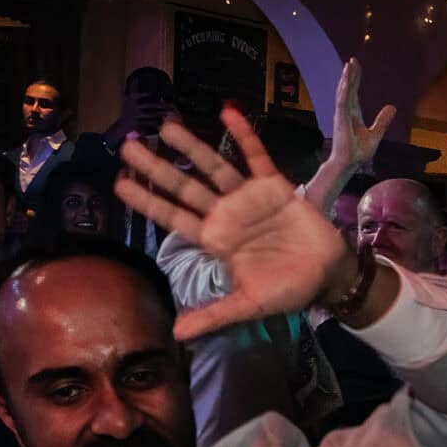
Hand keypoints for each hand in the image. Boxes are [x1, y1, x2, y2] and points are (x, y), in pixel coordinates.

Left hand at [117, 108, 351, 339]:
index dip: (147, 201)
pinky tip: (227, 112)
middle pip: (184, 186)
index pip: (172, 217)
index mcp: (214, 240)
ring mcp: (248, 197)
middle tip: (127, 145)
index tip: (119, 183)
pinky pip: (256, 156)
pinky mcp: (274, 185)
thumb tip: (177, 334)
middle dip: (156, 167)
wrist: (327, 275)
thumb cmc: (287, 289)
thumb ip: (214, 315)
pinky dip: (243, 135)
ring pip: (214, 167)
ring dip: (191, 147)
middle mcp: (225, 214)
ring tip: (166, 126)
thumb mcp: (248, 305)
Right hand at [304, 58, 398, 211]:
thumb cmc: (358, 151)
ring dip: (346, 78)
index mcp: (353, 113)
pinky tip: (346, 80)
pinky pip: (342, 101)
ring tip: (348, 65)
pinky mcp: (340, 119)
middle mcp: (346, 111)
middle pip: (348, 88)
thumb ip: (383, 120)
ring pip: (344, 91)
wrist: (349, 163)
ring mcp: (342, 114)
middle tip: (352, 60)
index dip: (355, 79)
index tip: (356, 66)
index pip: (354, 92)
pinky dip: (344, 90)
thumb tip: (393, 107)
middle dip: (350, 74)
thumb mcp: (375, 134)